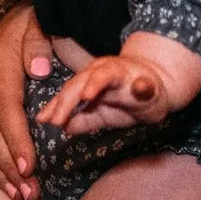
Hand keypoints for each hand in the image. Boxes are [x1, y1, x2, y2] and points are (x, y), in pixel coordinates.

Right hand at [0, 4, 51, 199]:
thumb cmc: (37, 24)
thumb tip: (37, 70)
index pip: (4, 107)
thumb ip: (40, 42)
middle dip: (7, 165)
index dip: (15, 140)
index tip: (30, 168)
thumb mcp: (43, 22)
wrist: (18, 17)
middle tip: (29, 193)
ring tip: (16, 194)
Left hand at [34, 34, 200, 135]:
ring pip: (105, 75)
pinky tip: (140, 89)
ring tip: (86, 96)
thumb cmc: (124, 100)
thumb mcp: (100, 114)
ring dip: (96, 84)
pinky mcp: (145, 81)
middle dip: (67, 101)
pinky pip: (143, 83)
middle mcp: (101, 72)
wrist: (157, 86)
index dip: (55, 106)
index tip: (43, 120)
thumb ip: (82, 119)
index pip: (67, 92)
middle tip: (56, 120)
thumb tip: (62, 128)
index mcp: (88, 80)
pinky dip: (142, 86)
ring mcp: (123, 73)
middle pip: (79, 83)